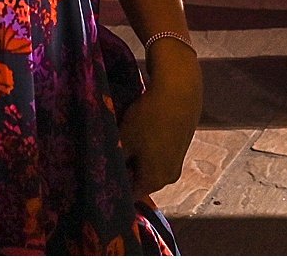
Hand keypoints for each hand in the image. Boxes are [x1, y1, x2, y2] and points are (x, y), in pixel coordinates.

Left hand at [117, 66, 200, 198]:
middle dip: (126, 170)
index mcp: (154, 181)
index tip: (102, 173)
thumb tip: (108, 170)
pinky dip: (150, 147)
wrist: (180, 90)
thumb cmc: (148, 118)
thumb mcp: (124, 139)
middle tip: (111, 153)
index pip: (129, 196)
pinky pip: (161, 153)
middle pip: (141, 181)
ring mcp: (178, 161)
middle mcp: (169, 177)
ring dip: (138, 157)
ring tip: (126, 138)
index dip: (115, 186)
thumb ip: (115, 160)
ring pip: (151, 166)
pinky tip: (142, 130)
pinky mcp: (183, 144)